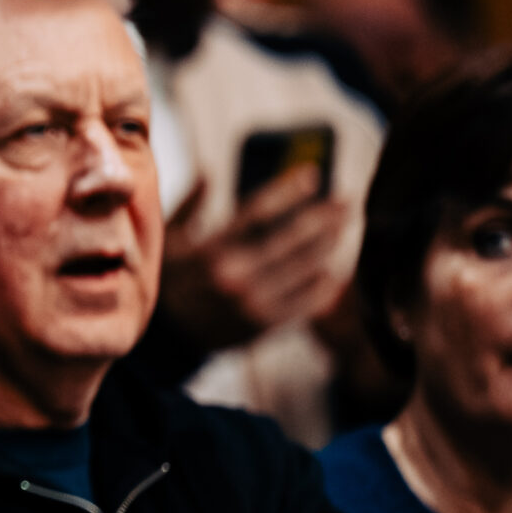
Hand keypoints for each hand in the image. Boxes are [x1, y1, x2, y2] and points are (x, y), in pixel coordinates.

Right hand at [157, 166, 350, 351]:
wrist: (165, 339)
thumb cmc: (166, 281)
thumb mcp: (166, 241)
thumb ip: (189, 206)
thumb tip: (209, 173)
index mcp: (211, 250)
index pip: (259, 212)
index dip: (290, 191)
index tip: (313, 175)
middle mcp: (235, 274)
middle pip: (293, 238)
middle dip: (324, 216)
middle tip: (346, 201)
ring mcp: (252, 302)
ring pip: (305, 268)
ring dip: (329, 245)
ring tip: (343, 228)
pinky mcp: (264, 325)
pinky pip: (305, 302)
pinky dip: (323, 285)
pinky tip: (333, 270)